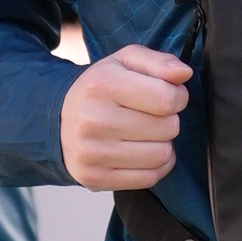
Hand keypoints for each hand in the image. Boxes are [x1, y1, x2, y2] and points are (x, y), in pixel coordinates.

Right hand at [60, 42, 190, 191]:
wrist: (57, 121)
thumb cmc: (100, 90)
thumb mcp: (125, 62)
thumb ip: (159, 62)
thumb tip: (184, 73)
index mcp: (102, 85)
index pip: (166, 99)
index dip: (177, 97)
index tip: (168, 96)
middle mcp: (94, 120)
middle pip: (167, 128)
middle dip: (168, 121)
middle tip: (152, 116)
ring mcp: (93, 153)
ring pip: (161, 155)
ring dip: (163, 144)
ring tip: (147, 134)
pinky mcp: (95, 178)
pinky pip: (149, 178)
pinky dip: (155, 166)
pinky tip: (143, 152)